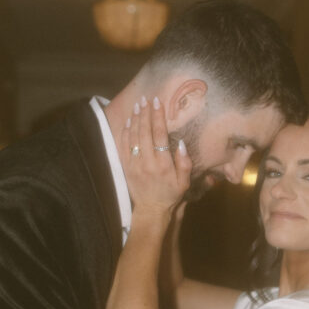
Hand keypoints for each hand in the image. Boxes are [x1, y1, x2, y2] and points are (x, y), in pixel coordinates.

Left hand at [121, 96, 190, 213]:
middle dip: (145, 113)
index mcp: (163, 164)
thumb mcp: (184, 182)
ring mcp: (134, 164)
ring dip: (135, 119)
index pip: (159, 134)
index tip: (157, 103)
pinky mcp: (126, 167)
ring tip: (137, 106)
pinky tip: (129, 122)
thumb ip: (185, 162)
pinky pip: (124, 146)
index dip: (158, 117)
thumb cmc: (170, 194)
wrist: (151, 210)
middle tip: (145, 99)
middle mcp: (147, 162)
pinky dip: (125, 132)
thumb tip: (180, 143)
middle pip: (144, 132)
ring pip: (133, 137)